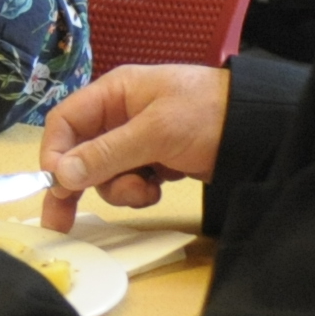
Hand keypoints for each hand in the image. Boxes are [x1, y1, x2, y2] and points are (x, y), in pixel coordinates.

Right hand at [36, 65, 229, 222]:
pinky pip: (130, 182)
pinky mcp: (154, 161)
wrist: (259, 128)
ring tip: (147, 190)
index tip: (57, 185)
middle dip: (76, 185)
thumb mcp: (155, 132)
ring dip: (120, 189)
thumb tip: (61, 175)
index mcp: (114, 94)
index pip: (66, 122)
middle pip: (80, 153)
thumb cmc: (207, 114)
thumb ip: (107, 153)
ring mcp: (137, 141)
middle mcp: (119, 116)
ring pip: (105, 175)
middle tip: (60, 221)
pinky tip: (160, 189)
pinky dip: (140, 192)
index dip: (55, 153)